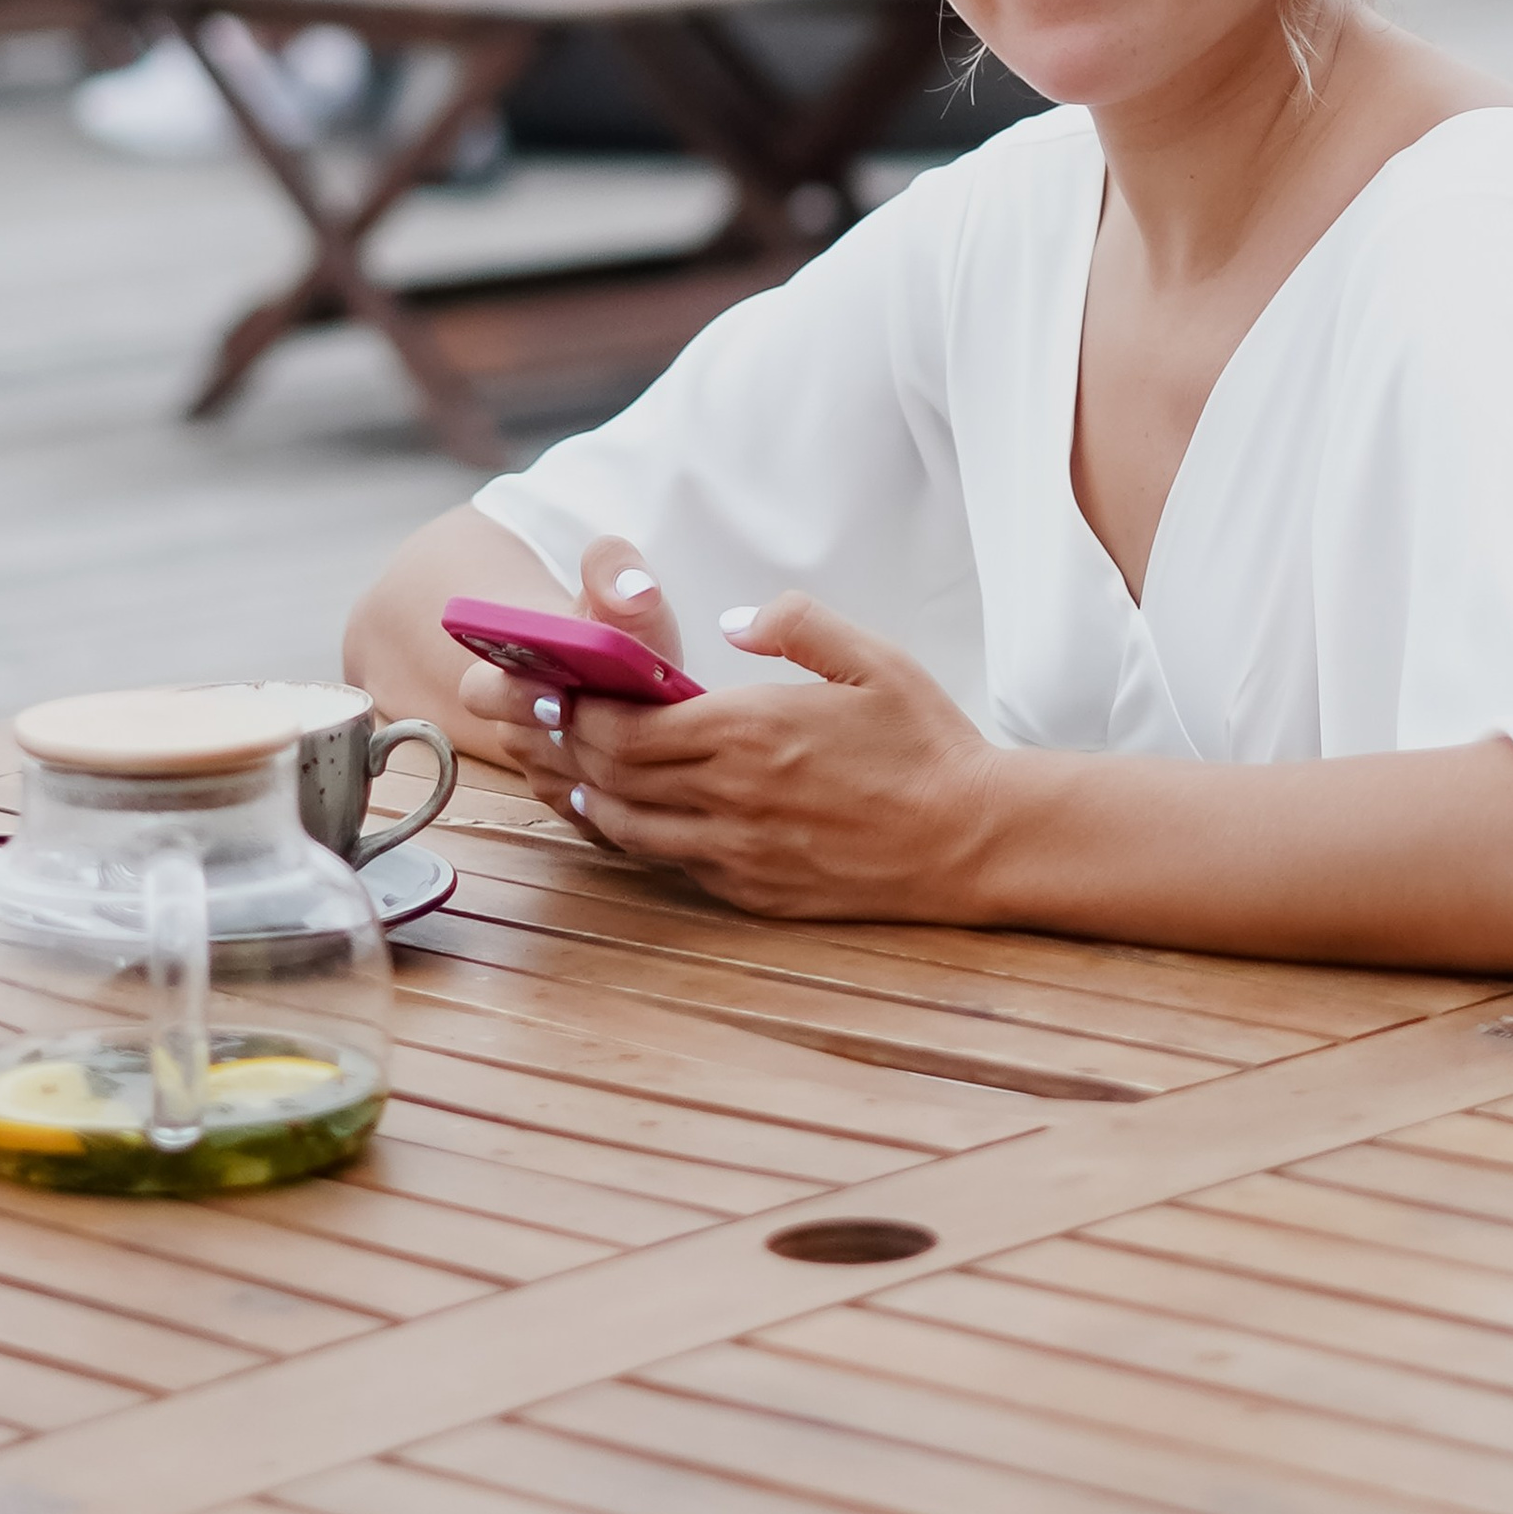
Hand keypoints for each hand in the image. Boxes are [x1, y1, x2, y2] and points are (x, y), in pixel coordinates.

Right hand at [456, 537, 683, 835]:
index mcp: (506, 677)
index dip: (514, 698)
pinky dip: (634, 796)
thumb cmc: (615, 634)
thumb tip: (633, 586)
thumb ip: (614, 573)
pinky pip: (603, 816)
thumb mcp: (615, 595)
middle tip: (617, 736)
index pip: (483, 694)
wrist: (621, 677)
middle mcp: (519, 734)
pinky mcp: (586, 813)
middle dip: (572, 743)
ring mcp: (551, 777)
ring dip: (611, 769)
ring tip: (657, 748)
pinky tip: (666, 774)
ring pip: (572, 787)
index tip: (558, 695)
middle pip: (529, 750)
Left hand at [558, 589, 1007, 919]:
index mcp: (748, 731)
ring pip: (628, 830)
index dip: (577, 710)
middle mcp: (730, 797)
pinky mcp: (754, 892)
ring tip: (569, 772)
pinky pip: (671, 866)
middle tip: (538, 725)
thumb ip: (797, 624)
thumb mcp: (873, 658)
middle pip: (611, 777)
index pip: (624, 727)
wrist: (974, 838)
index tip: (558, 688)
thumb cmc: (926, 744)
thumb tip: (732, 621)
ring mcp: (738, 853)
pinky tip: (628, 817)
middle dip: (565, 748)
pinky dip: (634, 839)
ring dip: (588, 799)